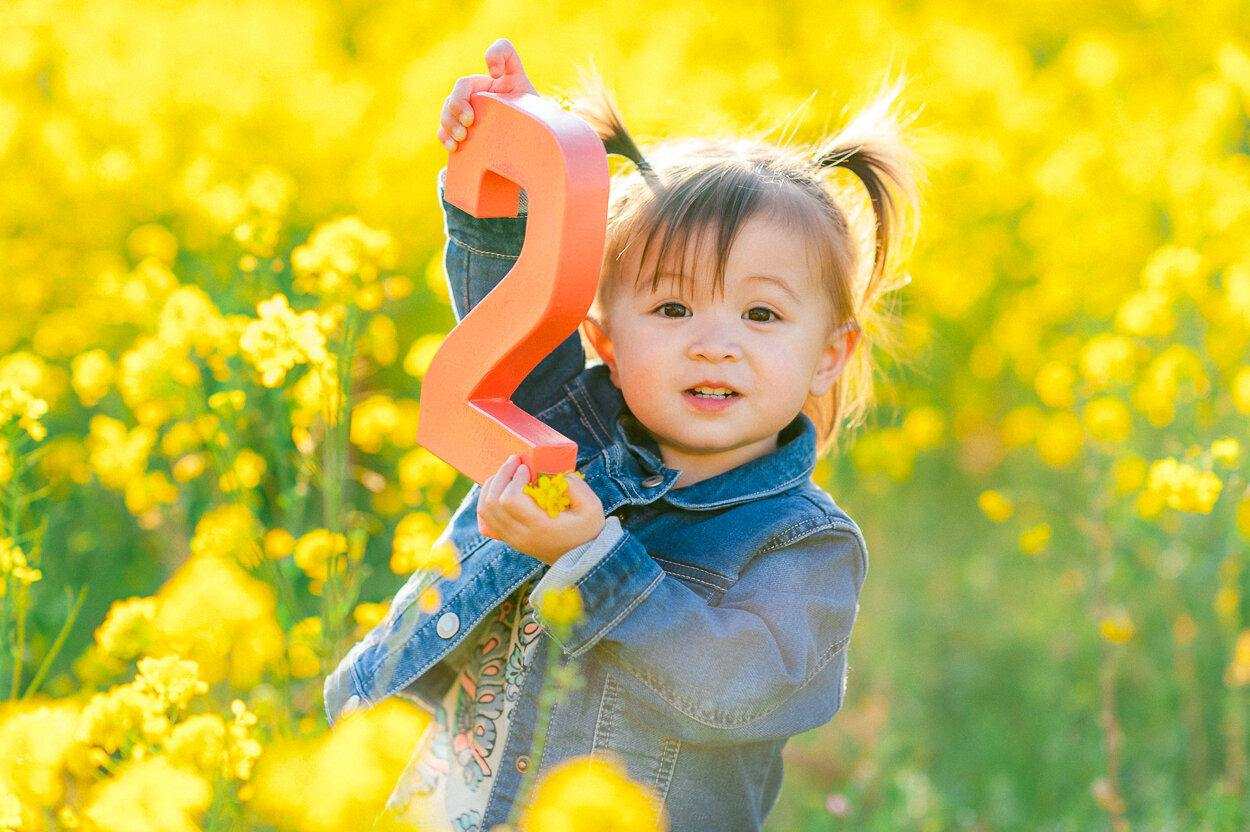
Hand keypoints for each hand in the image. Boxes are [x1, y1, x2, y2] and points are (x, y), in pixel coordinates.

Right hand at [438, 38, 539, 151]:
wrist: (526, 148)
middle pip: (463, 85)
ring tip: (462, 137)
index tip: (496, 73)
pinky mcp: (461, 126)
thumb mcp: (544, 119)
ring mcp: (470, 107)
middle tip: (469, 121)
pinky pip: (444, 126)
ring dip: (449, 121)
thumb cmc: (536, 129)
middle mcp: (486, 89)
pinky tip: (453, 146)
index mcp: (508, 79)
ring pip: (449, 105)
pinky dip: (444, 134)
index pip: (503, 51)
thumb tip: (535, 125)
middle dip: (459, 102)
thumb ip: (544, 114)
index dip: (496, 54)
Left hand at [477, 455, 605, 565]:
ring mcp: (512, 539)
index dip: (514, 478)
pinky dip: (487, 502)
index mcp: (539, 527)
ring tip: (507, 473)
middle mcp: (521, 536)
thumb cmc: (588, 529)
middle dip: (501, 475)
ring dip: (492, 486)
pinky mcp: (509, 539)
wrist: (582, 557)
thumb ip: (575, 487)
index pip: (510, 500)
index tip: (526, 468)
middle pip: (492, 502)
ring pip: (485, 510)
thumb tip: (553, 474)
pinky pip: (485, 521)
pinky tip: (499, 491)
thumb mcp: (592, 507)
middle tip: (515, 461)